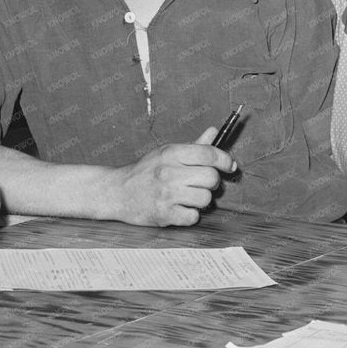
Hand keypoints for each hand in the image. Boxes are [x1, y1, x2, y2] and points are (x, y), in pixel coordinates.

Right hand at [112, 126, 237, 226]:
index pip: (209, 154)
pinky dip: (190, 214)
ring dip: (201, 200)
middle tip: (201, 183)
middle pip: (211, 178)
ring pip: (206, 199)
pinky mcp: (163, 214)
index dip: (225, 160)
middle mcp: (169, 172)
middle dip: (211, 182)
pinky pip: (193, 216)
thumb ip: (193, 145)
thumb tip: (214, 131)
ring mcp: (166, 194)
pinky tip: (180, 208)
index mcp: (171, 153)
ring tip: (188, 196)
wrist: (117, 192)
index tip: (229, 165)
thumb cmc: (145, 171)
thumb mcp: (166, 152)